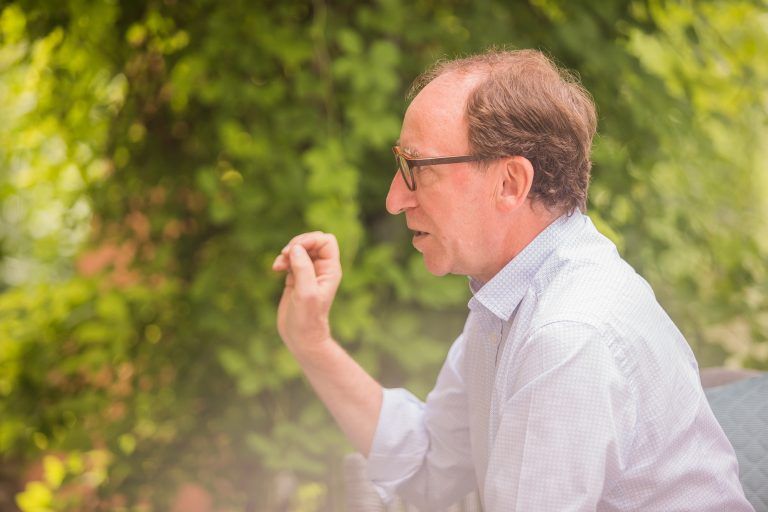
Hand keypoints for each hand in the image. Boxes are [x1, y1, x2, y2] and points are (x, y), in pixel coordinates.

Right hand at [272, 232, 341, 354]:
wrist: (301, 337)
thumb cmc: (307, 318)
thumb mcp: (305, 292)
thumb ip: (302, 268)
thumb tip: (295, 248)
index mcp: (330, 270)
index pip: (326, 241)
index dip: (311, 239)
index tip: (295, 249)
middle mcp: (321, 269)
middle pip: (312, 241)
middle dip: (297, 243)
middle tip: (286, 254)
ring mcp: (308, 273)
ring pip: (300, 249)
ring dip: (287, 252)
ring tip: (278, 265)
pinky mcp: (296, 278)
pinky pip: (290, 260)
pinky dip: (282, 260)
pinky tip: (276, 269)